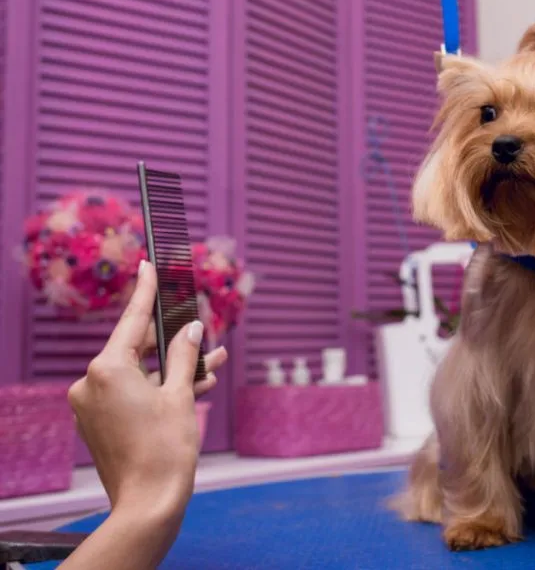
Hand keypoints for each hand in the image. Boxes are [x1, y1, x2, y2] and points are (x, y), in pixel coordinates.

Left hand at [64, 260, 227, 569]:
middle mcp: (90, 383)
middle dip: (171, 341)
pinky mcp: (98, 422)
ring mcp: (91, 405)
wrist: (148, 501)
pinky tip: (195, 384)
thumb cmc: (165, 449)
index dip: (146, 291)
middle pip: (135, 347)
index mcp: (106, 369)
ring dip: (172, 367)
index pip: (132, 320)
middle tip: (199, 326)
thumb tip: (191, 330)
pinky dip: (158, 387)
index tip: (148, 264)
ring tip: (211, 360)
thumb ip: (185, 356)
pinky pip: (131, 392)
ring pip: (138, 372)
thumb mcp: (182, 395)